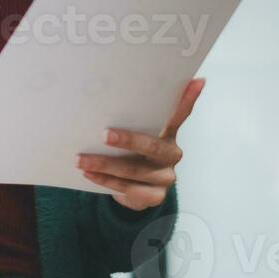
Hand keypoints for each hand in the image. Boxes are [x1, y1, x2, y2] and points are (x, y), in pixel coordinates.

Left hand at [76, 78, 204, 210]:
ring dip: (105, 165)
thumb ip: (129, 119)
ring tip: (81, 160)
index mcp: (168, 134)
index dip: (189, 99)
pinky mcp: (155, 196)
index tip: (197, 81)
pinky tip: (89, 175)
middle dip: (127, 140)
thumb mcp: (133, 135)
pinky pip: (127, 189)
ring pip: (134, 171)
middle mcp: (171, 154)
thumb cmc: (130, 155)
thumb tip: (108, 92)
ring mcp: (165, 177)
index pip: (180, 115)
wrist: (133, 191)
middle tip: (104, 134)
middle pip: (151, 146)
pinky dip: (106, 181)